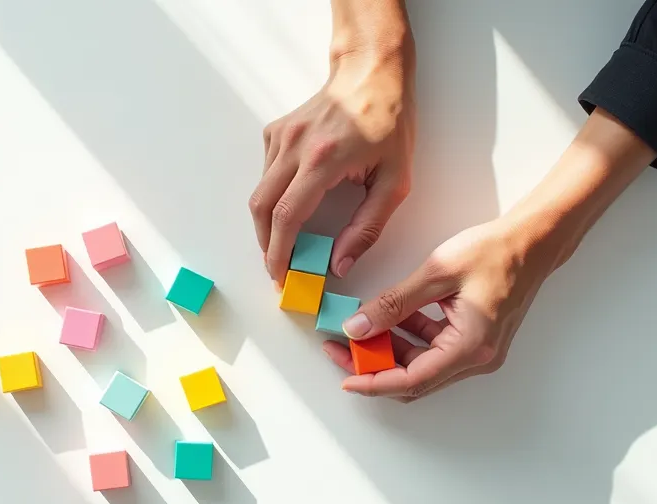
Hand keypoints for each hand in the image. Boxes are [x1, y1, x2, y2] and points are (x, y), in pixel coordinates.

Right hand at [250, 36, 415, 285]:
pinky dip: (273, 196)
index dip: (279, 253)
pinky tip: (293, 200)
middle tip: (279, 267)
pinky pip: (266, 173)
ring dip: (269, 223)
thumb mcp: (396, 181)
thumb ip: (368, 227)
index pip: (287, 217)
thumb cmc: (389, 123)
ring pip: (260, 192)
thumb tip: (340, 264)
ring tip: (286, 242)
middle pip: (261, 208)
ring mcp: (281, 136)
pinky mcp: (275, 131)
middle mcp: (294, 147)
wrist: (371, 73)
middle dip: (265, 245)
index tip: (281, 276)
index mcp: (324, 160)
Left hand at [323, 107, 656, 400]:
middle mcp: (477, 358)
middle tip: (341, 348)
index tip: (345, 376)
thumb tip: (356, 327)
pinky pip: (434, 350)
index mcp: (469, 347)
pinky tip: (391, 317)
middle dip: (375, 366)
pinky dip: (409, 338)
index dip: (374, 381)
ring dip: (390, 350)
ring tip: (360, 328)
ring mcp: (478, 351)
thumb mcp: (435, 273)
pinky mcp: (475, 339)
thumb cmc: (494, 252)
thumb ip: (393, 304)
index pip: (411, 380)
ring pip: (422, 365)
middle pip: (414, 378)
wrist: (533, 240)